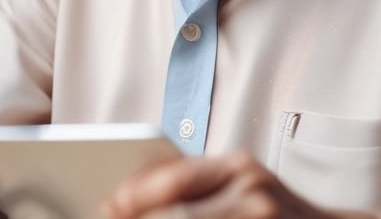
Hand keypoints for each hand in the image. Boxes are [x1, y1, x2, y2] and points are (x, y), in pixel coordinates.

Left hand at [101, 152, 379, 218]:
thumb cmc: (273, 210)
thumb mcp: (239, 185)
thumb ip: (194, 185)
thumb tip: (125, 196)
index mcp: (238, 167)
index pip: (174, 174)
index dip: (135, 191)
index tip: (107, 202)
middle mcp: (253, 188)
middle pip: (178, 208)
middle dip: (138, 217)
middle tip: (109, 217)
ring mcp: (264, 214)